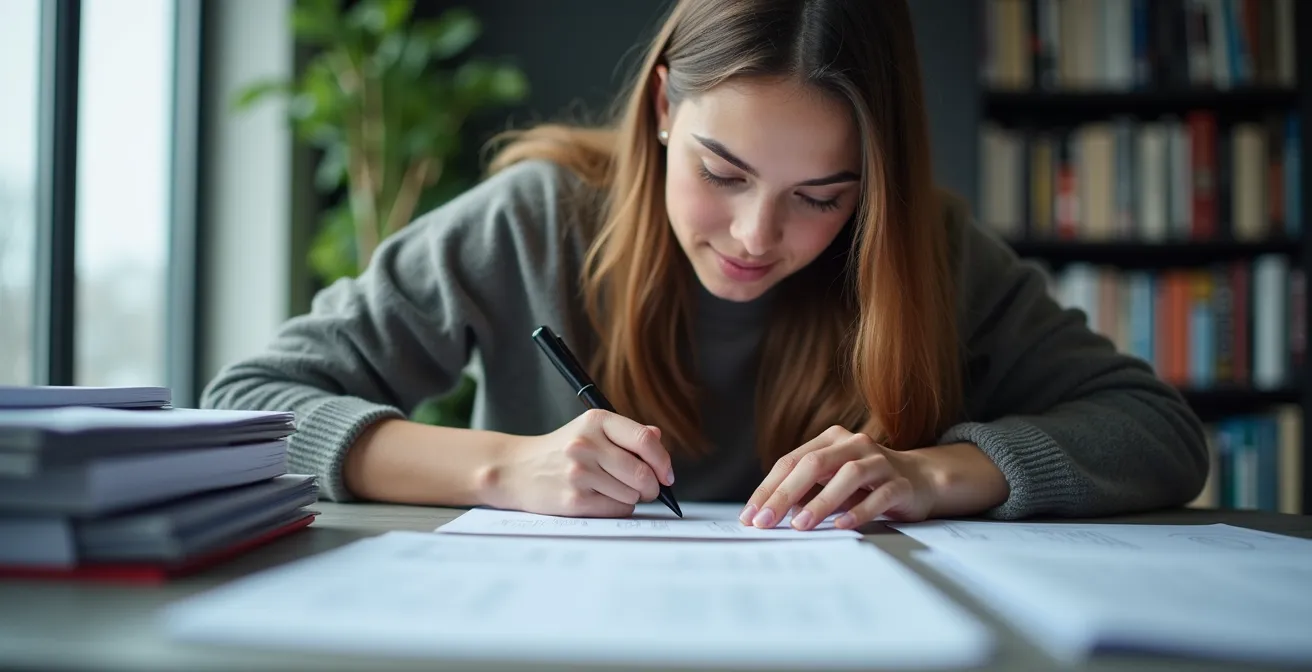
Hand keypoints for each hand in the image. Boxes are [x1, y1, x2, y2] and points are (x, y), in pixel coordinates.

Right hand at [489, 409, 674, 517]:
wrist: (516, 470)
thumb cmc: (561, 452)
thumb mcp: (590, 431)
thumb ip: (626, 433)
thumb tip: (658, 438)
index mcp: (596, 421)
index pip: (645, 440)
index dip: (663, 462)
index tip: (667, 475)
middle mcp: (587, 444)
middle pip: (643, 473)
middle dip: (652, 487)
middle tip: (647, 490)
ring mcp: (579, 473)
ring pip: (632, 495)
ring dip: (631, 498)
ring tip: (612, 490)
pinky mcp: (574, 499)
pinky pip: (616, 509)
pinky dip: (617, 508)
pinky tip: (601, 500)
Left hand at [741, 425, 935, 530]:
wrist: (920, 480)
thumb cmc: (867, 484)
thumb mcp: (831, 482)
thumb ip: (805, 492)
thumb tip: (772, 513)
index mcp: (831, 440)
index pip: (791, 461)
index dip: (768, 488)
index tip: (750, 515)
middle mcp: (854, 444)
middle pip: (813, 464)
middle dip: (784, 494)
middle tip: (765, 521)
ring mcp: (880, 462)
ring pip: (847, 475)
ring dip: (821, 502)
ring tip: (800, 525)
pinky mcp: (900, 484)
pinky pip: (879, 496)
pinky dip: (858, 511)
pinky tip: (841, 526)